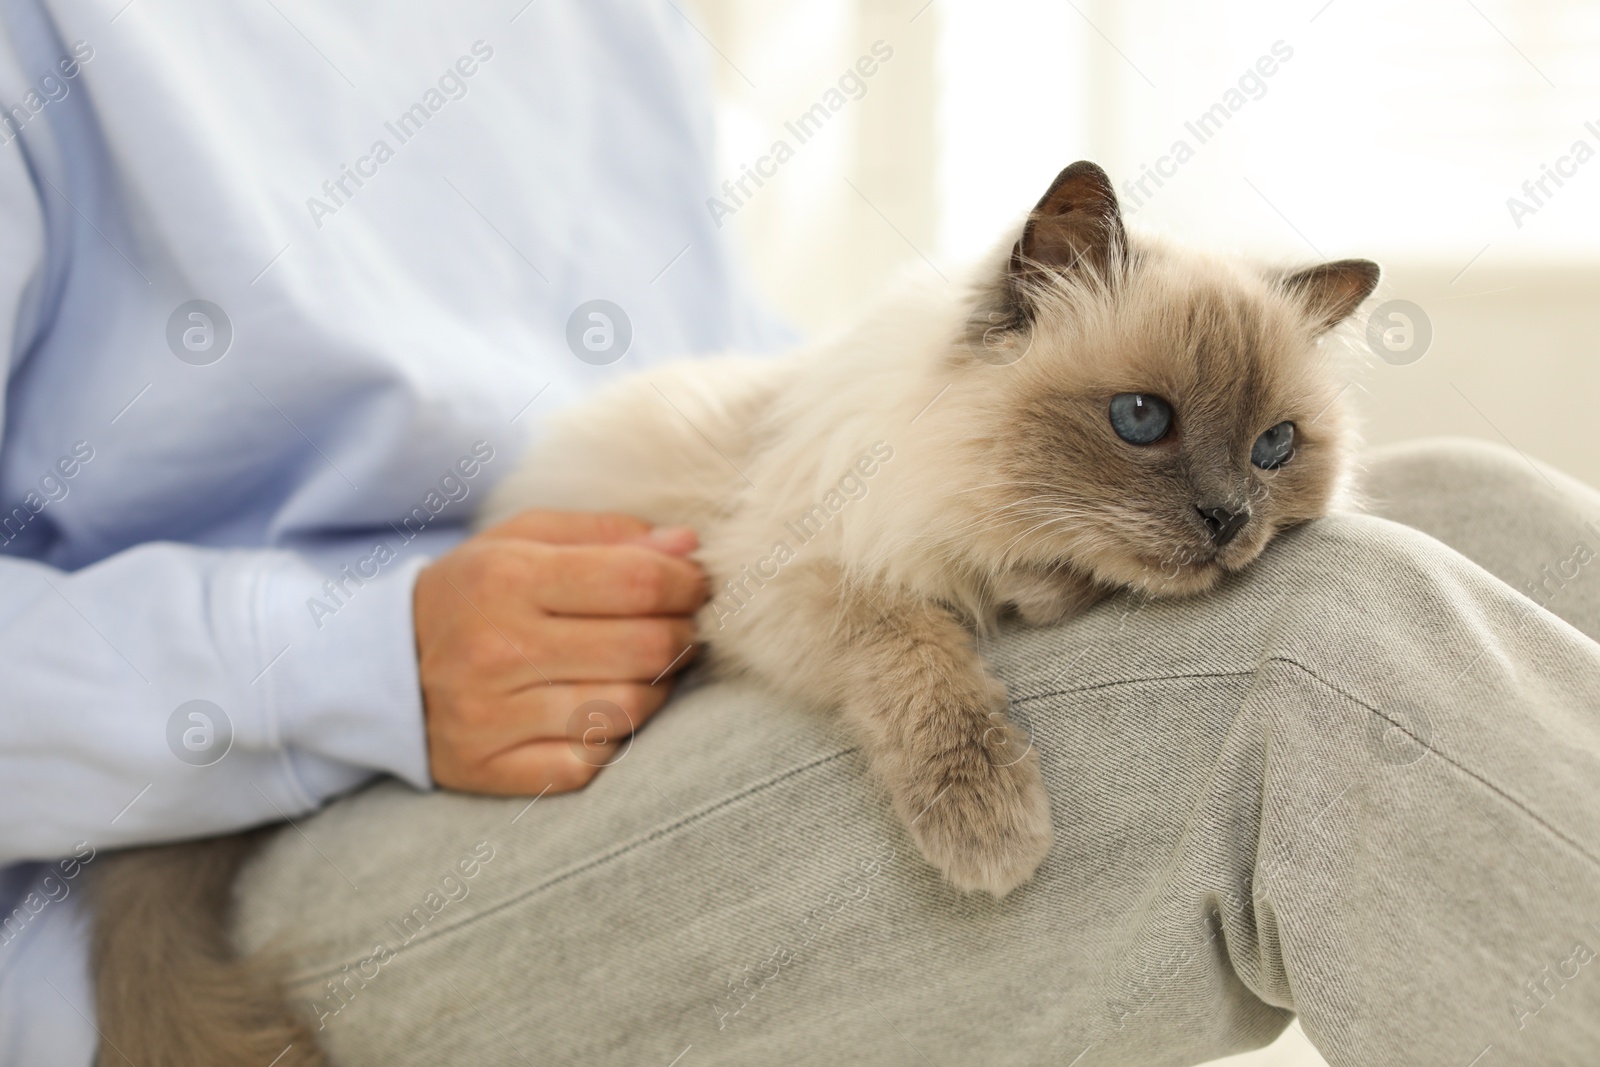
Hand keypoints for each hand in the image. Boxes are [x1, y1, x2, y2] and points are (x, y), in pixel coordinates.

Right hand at [414, 510, 705, 794]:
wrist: (381, 666)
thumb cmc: (476, 592)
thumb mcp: (523, 540)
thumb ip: (606, 535)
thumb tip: (687, 546)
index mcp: (507, 578)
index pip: (636, 581)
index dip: (686, 583)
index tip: (695, 585)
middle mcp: (497, 649)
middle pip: (643, 648)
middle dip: (681, 634)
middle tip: (681, 627)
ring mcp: (491, 717)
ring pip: (626, 710)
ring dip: (656, 688)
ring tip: (645, 668)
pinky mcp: (490, 769)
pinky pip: (590, 761)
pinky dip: (610, 738)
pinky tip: (602, 711)